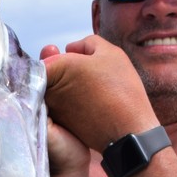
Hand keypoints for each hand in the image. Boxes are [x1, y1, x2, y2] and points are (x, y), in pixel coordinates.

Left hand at [42, 36, 154, 151]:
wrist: (128, 131)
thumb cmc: (120, 88)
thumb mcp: (108, 52)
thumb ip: (87, 44)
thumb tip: (71, 49)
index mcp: (56, 69)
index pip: (49, 57)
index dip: (63, 55)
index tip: (79, 58)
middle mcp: (49, 91)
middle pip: (51, 75)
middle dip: (66, 70)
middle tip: (89, 74)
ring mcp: (54, 111)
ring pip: (57, 91)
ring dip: (71, 87)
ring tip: (95, 89)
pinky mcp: (63, 126)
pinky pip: (65, 108)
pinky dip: (75, 104)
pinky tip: (94, 104)